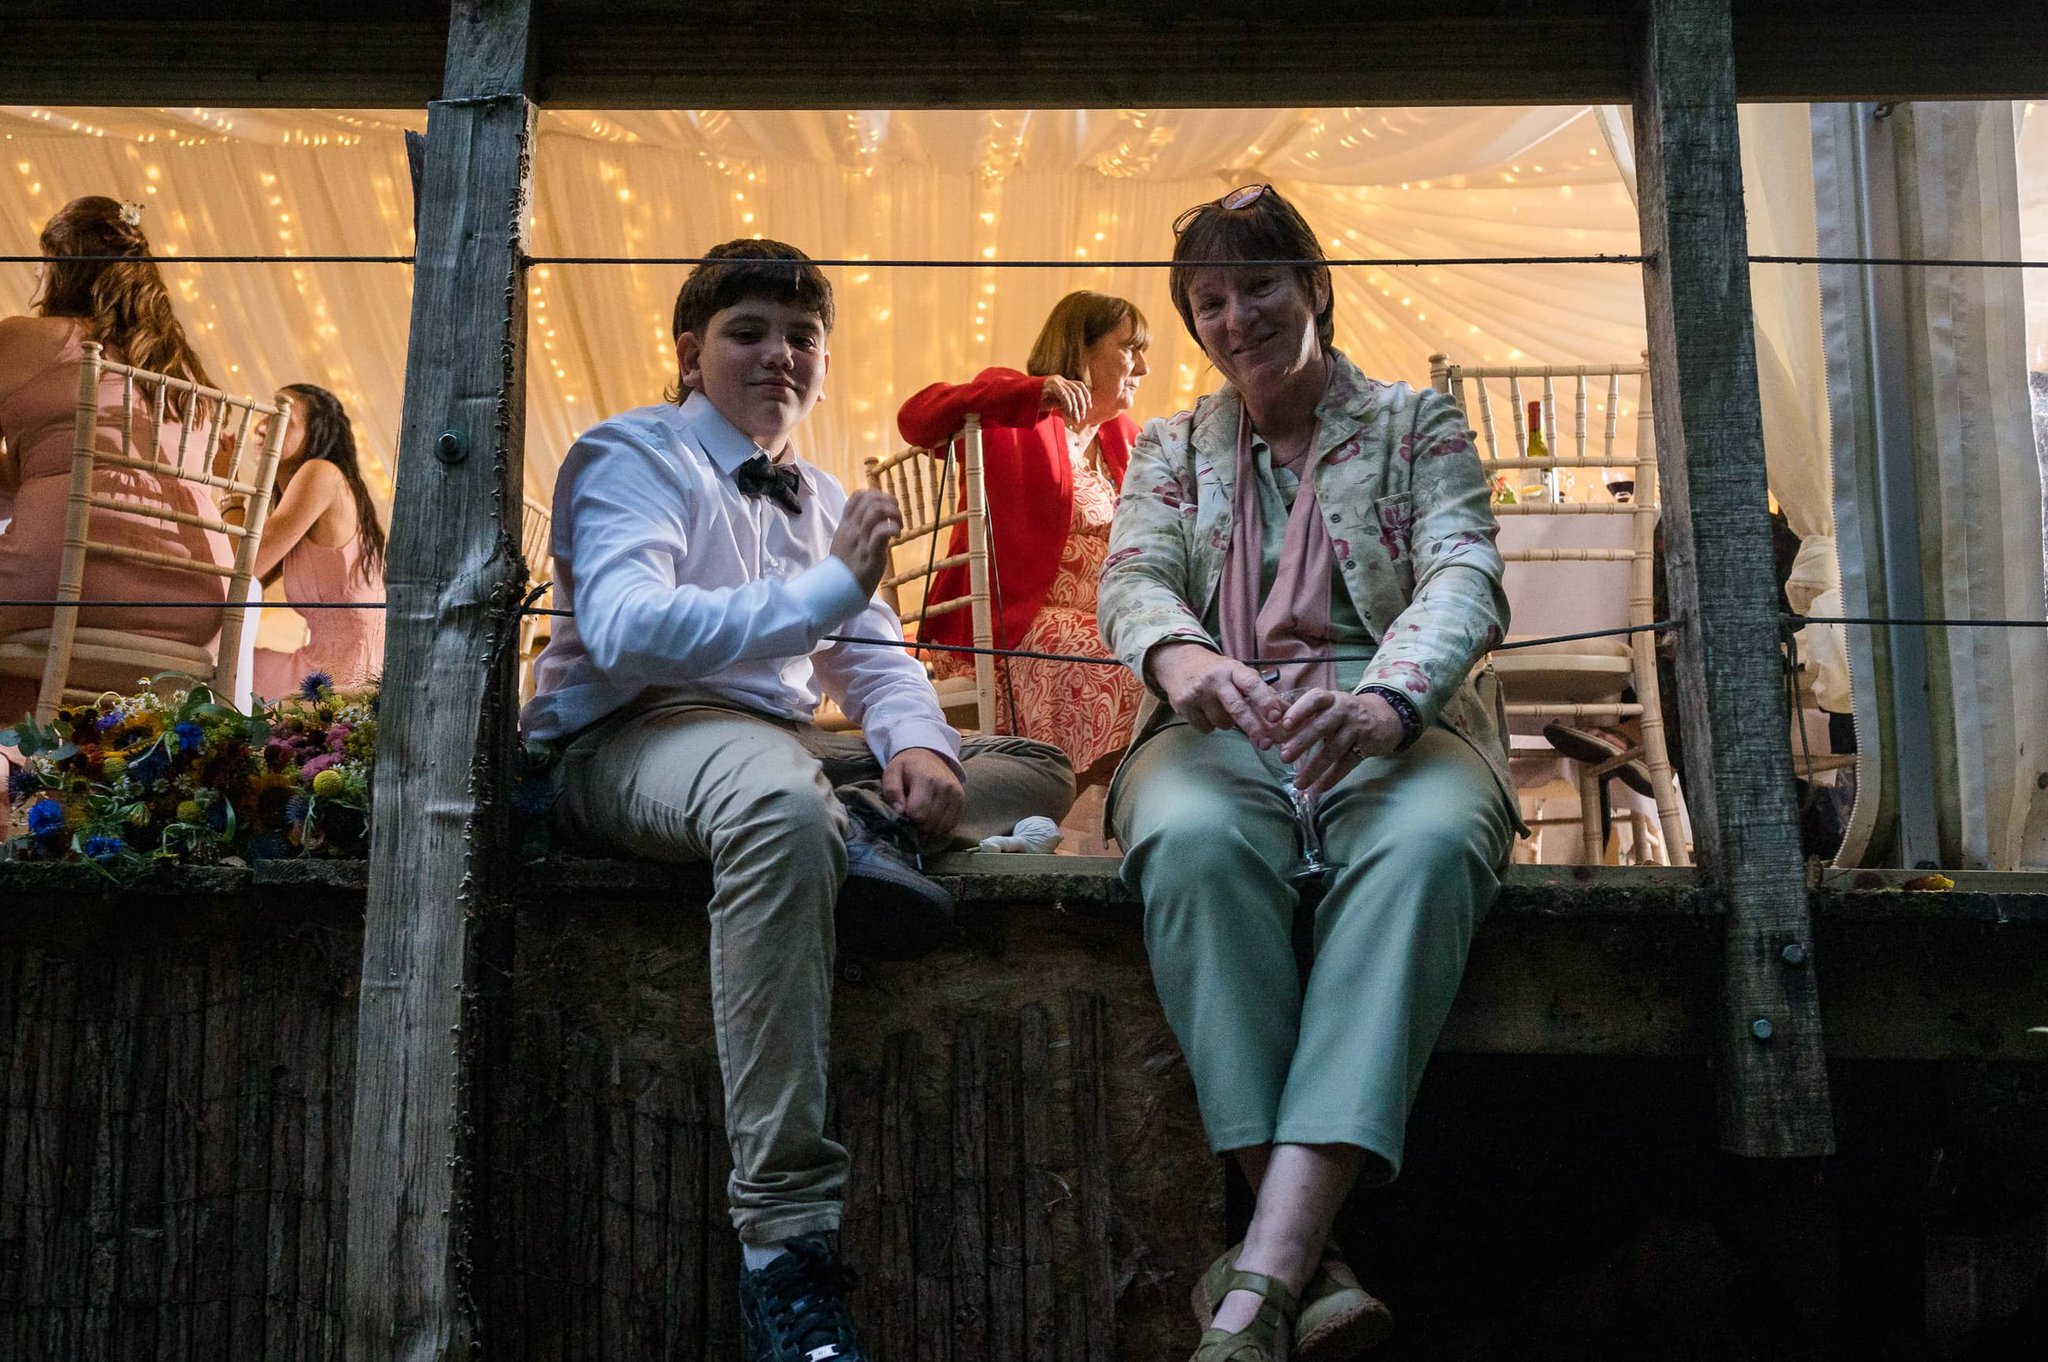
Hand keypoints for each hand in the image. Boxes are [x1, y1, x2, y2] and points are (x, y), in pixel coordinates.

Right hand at [829, 489, 902, 597]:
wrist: (839, 590)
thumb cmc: (845, 566)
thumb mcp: (845, 541)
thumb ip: (856, 527)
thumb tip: (874, 515)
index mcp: (846, 524)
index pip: (858, 495)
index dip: (876, 494)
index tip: (885, 506)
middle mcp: (852, 529)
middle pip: (870, 499)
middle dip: (889, 502)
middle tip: (896, 516)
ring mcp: (860, 540)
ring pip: (876, 511)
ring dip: (893, 513)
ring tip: (898, 524)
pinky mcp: (870, 554)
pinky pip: (881, 532)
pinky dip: (893, 528)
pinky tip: (897, 536)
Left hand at [882, 747, 965, 836]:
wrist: (929, 755)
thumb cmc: (907, 767)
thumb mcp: (892, 772)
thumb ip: (892, 791)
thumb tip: (899, 812)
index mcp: (926, 779)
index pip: (918, 814)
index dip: (907, 818)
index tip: (903, 811)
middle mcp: (945, 787)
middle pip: (929, 823)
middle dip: (917, 823)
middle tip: (911, 813)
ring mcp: (956, 794)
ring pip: (940, 827)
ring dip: (928, 827)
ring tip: (921, 814)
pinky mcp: (961, 801)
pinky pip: (950, 825)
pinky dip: (939, 826)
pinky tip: (932, 816)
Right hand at [1038, 375, 1090, 428]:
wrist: (1022, 399)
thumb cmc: (1038, 402)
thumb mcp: (1055, 402)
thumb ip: (1066, 404)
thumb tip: (1079, 411)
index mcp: (1062, 382)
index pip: (1080, 385)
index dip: (1086, 396)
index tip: (1089, 407)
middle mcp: (1059, 380)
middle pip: (1077, 390)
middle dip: (1082, 405)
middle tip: (1081, 417)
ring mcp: (1054, 382)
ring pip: (1072, 394)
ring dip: (1075, 408)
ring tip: (1076, 419)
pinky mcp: (1049, 386)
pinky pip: (1064, 395)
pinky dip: (1068, 405)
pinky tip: (1068, 413)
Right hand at [1146, 642, 1285, 747]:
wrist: (1178, 662)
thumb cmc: (1215, 671)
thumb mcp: (1238, 672)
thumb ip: (1260, 691)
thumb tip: (1286, 712)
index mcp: (1232, 669)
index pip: (1252, 684)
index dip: (1265, 700)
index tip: (1276, 716)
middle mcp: (1215, 680)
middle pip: (1237, 708)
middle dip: (1254, 727)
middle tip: (1266, 743)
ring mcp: (1197, 693)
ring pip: (1222, 722)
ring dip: (1228, 723)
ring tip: (1221, 708)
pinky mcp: (1183, 706)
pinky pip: (1205, 728)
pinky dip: (1209, 725)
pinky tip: (1205, 711)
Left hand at [1277, 689, 1403, 795]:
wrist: (1383, 716)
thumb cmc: (1343, 713)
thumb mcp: (1326, 707)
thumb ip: (1302, 716)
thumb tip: (1271, 730)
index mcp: (1330, 698)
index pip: (1315, 699)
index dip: (1299, 711)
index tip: (1285, 724)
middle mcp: (1344, 710)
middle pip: (1322, 726)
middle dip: (1302, 742)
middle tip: (1284, 757)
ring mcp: (1356, 728)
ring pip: (1334, 749)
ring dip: (1315, 767)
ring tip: (1299, 783)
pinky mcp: (1367, 745)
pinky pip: (1347, 763)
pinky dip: (1333, 777)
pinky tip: (1320, 788)